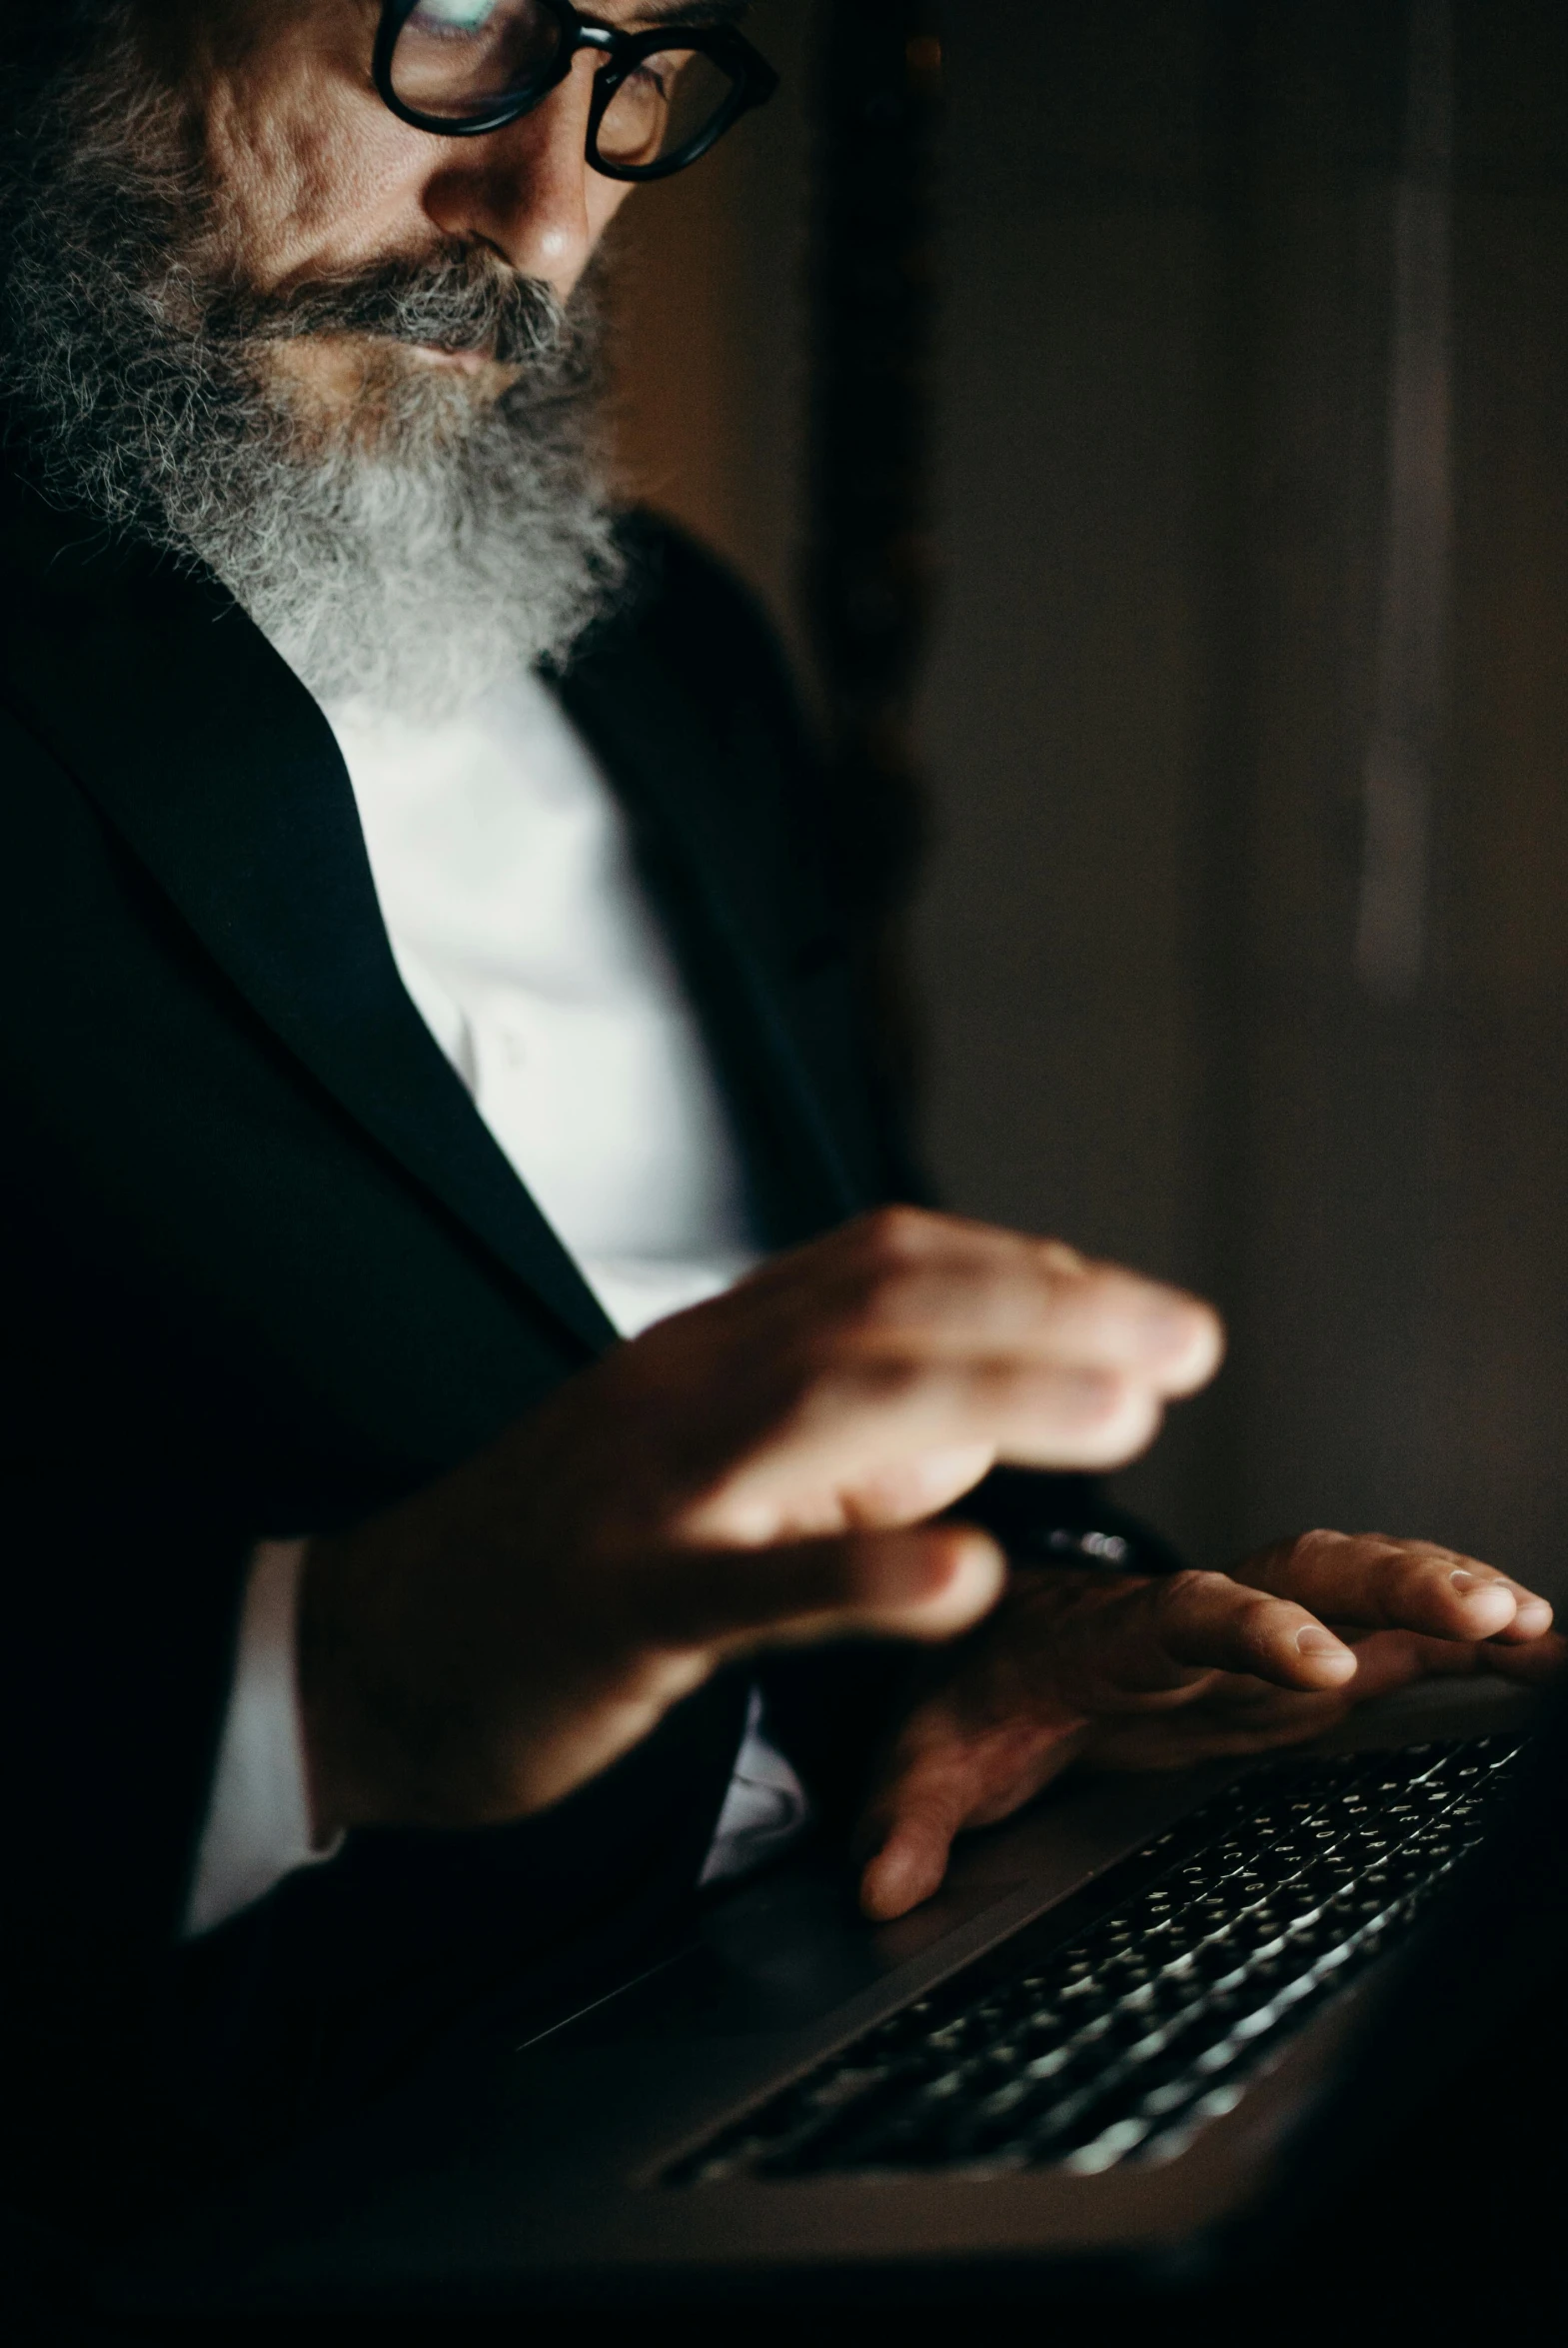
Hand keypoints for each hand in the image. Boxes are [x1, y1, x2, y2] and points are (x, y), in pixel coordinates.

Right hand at [299, 1209, 1220, 1834]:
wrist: (371, 1648)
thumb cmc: (554, 1563)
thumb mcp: (704, 1469)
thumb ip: (837, 1443)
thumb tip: (984, 1432)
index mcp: (710, 1352)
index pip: (885, 1263)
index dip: (1026, 1269)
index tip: (1136, 1305)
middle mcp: (685, 1388)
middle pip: (884, 1309)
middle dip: (1052, 1314)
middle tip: (1185, 1347)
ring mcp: (648, 1490)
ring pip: (833, 1407)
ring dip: (997, 1401)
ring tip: (1124, 1416)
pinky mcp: (615, 1604)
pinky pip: (747, 1581)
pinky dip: (864, 1572)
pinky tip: (963, 1578)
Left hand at [856, 1530, 1566, 1920]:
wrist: (993, 1639)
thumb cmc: (973, 1690)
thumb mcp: (926, 1754)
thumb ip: (907, 1812)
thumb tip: (881, 1885)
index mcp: (1110, 1635)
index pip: (1185, 1613)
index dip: (1252, 1628)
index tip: (1318, 1663)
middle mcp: (1197, 1614)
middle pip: (1302, 1570)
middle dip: (1394, 1583)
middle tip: (1484, 1610)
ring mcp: (1254, 1626)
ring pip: (1357, 1584)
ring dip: (1443, 1592)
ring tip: (1534, 1622)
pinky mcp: (1293, 1652)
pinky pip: (1387, 1629)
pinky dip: (1461, 1633)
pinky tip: (1539, 1647)